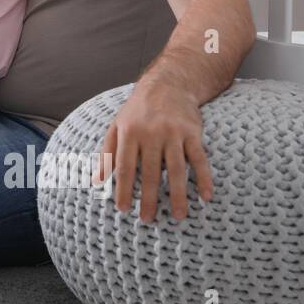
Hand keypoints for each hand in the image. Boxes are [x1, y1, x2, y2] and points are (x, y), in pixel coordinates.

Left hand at [92, 80, 213, 221]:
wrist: (168, 84)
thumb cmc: (138, 110)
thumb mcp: (117, 126)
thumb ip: (107, 153)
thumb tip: (96, 181)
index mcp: (129, 133)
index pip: (124, 167)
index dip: (123, 189)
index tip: (123, 209)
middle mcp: (151, 133)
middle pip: (150, 172)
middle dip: (149, 199)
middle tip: (148, 219)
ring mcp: (173, 133)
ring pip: (176, 170)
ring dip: (178, 195)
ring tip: (179, 217)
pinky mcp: (193, 133)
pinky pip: (200, 159)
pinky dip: (204, 178)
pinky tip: (206, 197)